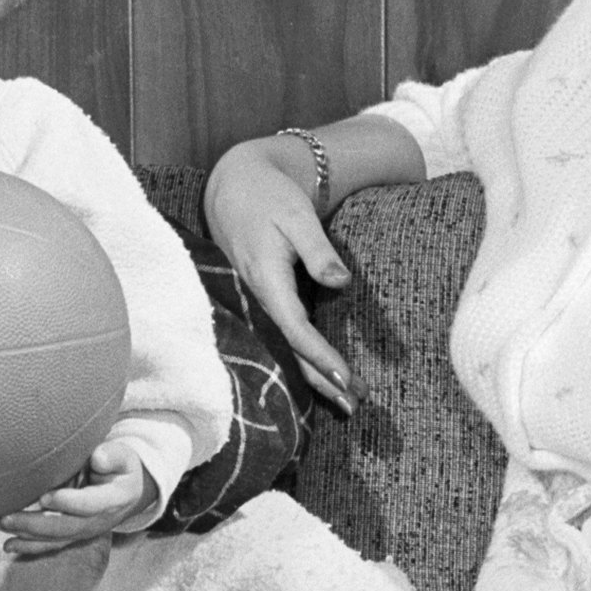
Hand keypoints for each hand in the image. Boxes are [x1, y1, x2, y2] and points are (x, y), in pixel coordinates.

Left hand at [0, 433, 154, 550]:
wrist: (128, 492)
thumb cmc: (121, 468)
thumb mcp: (123, 457)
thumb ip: (111, 455)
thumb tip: (97, 457)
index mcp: (112, 500)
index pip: (90, 504)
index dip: (68, 502)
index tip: (45, 497)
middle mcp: (97, 522)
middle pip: (64, 527)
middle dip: (34, 523)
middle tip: (7, 517)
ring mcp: (83, 532)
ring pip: (53, 538)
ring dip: (24, 534)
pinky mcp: (72, 536)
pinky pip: (50, 545)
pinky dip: (28, 546)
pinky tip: (8, 546)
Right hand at [204, 135, 352, 408]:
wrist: (233, 186)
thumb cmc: (269, 197)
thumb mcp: (297, 216)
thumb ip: (318, 251)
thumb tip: (340, 282)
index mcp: (265, 278)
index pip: (295, 329)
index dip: (319, 356)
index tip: (345, 377)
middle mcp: (255, 297)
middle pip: (289, 350)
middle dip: (321, 381)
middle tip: (356, 404)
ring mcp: (253, 302)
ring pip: (282, 349)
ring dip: (313, 377)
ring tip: (346, 402)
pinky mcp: (257, 302)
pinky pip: (277, 339)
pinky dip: (299, 361)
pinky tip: (318, 379)